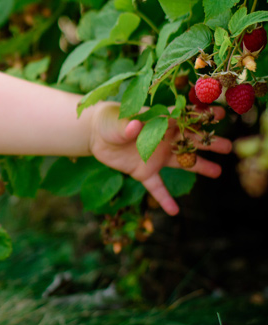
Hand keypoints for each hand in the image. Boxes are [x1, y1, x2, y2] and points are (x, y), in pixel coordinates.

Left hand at [88, 103, 231, 214]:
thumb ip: (127, 125)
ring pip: (181, 162)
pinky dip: (164, 199)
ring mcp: (155, 157)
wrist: (96, 136)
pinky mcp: (144, 172)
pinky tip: (174, 211)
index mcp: (159, 122)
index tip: (220, 113)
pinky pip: (156, 187)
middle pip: (190, 141)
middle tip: (229, 147)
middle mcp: (163, 140)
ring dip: (199, 167)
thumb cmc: (110, 121)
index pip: (184, 117)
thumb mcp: (116, 122)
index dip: (201, 114)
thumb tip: (135, 126)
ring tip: (218, 172)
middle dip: (209, 142)